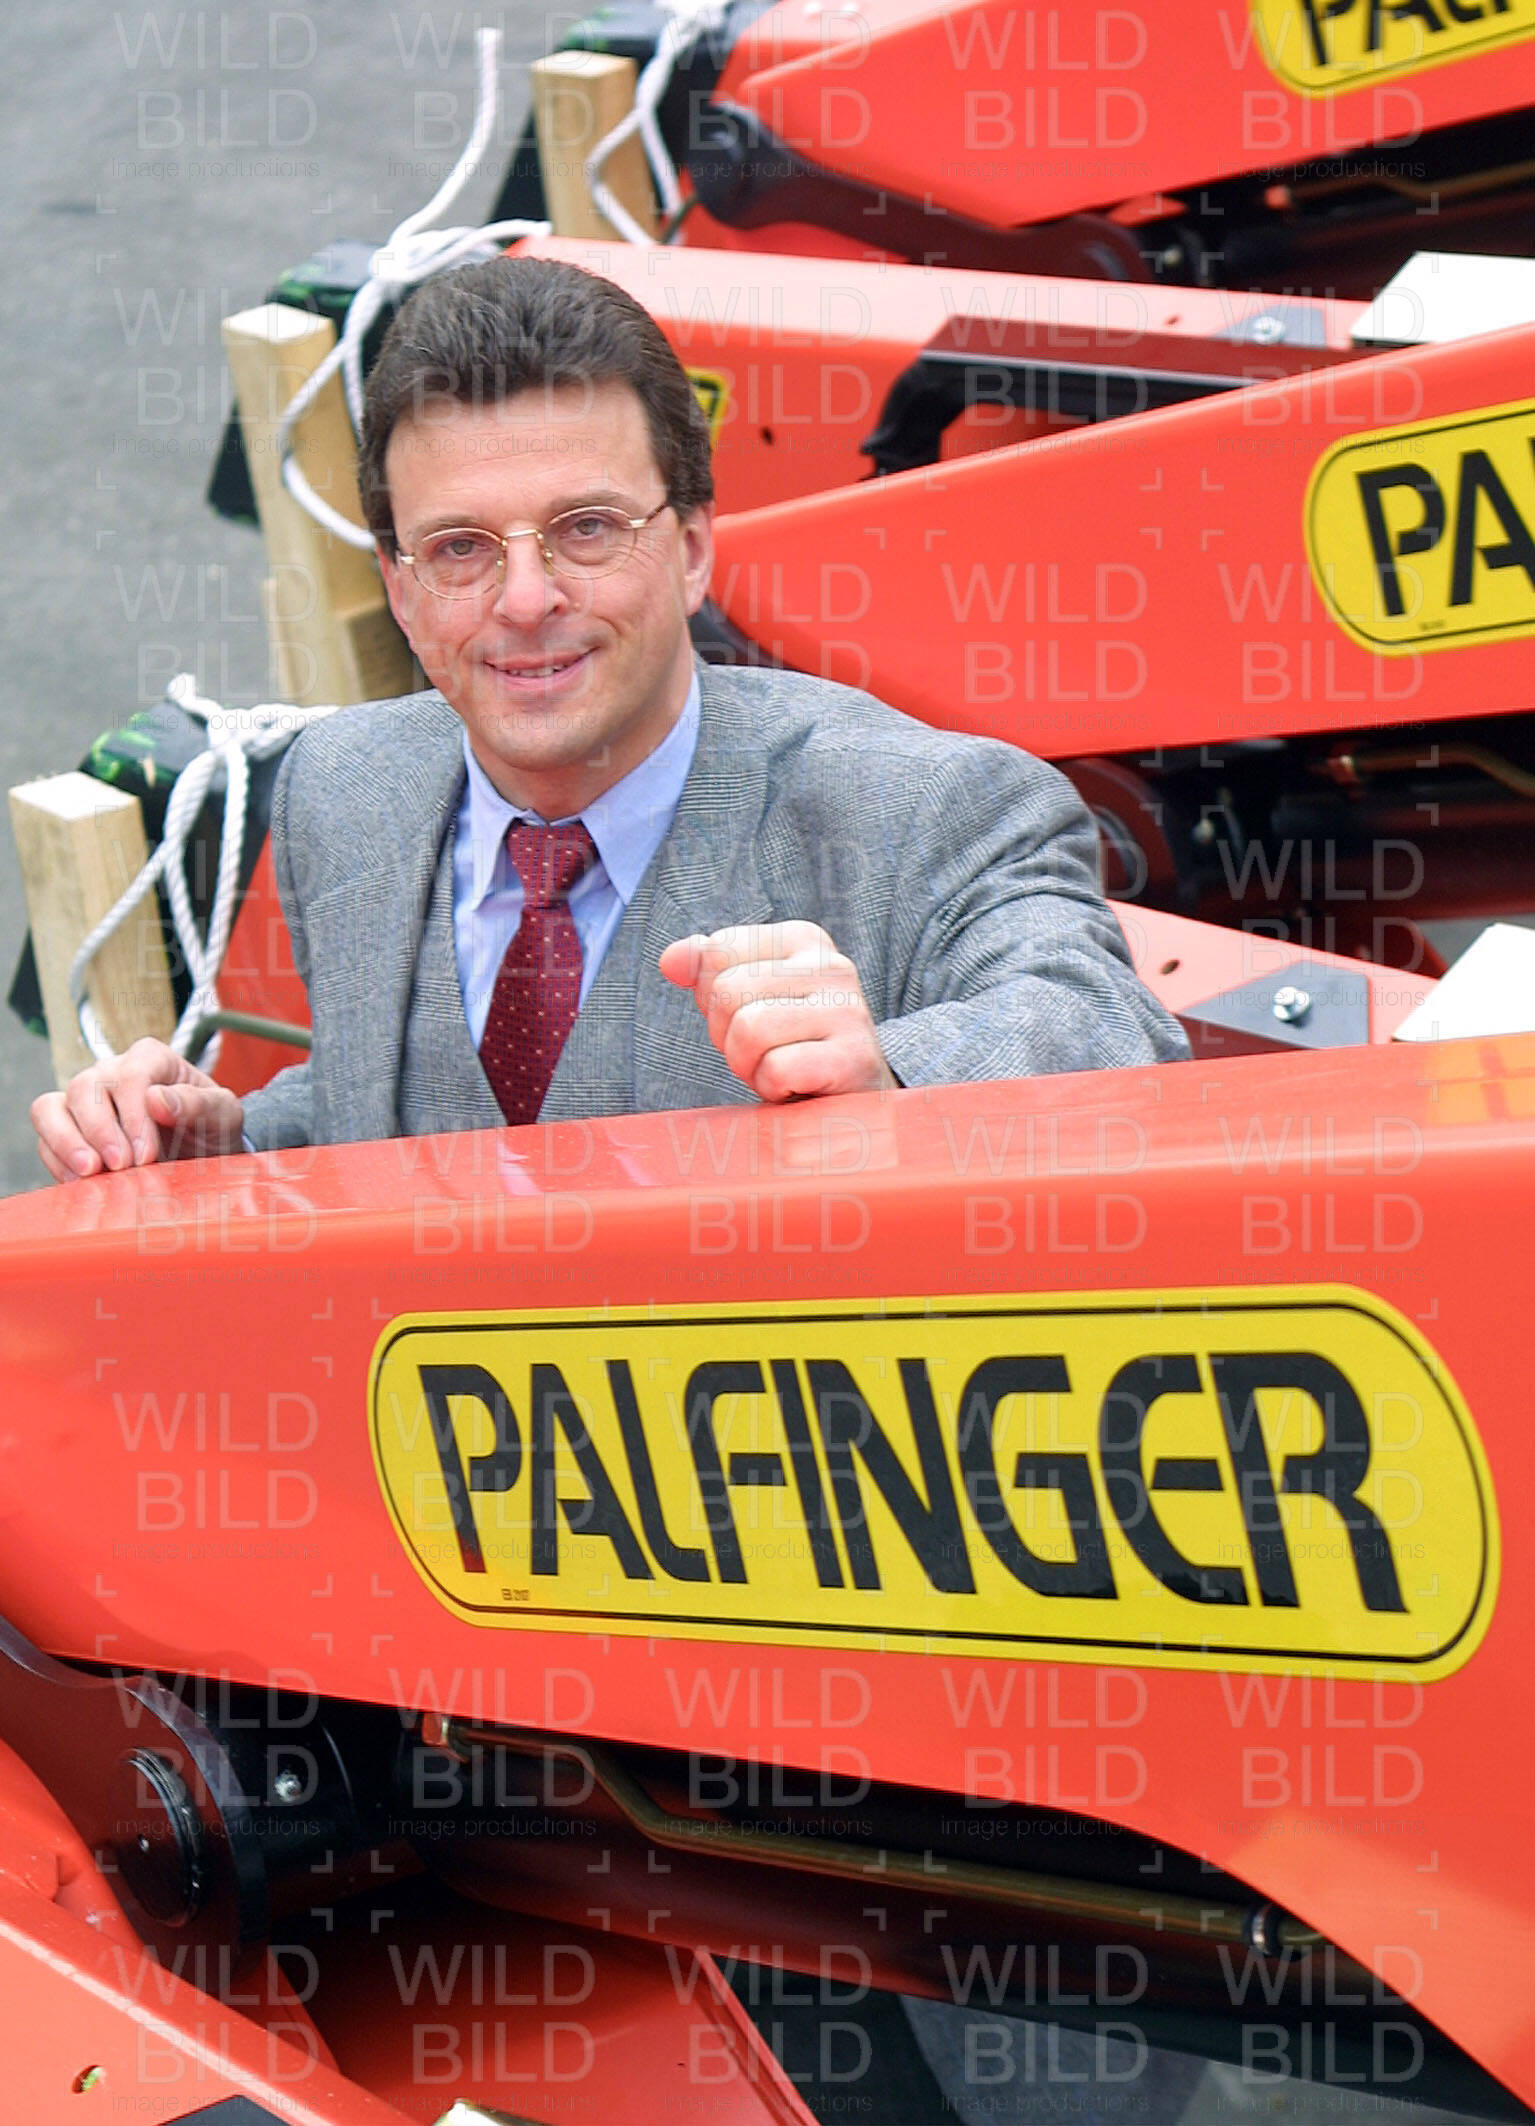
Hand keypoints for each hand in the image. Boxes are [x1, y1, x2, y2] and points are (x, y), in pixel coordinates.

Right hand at [32, 1039, 245, 1182]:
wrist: (204, 1154)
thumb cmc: (213, 1127)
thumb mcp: (223, 1114)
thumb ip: (198, 1103)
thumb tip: (155, 1098)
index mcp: (150, 1059)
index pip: (129, 1075)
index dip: (134, 1115)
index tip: (146, 1153)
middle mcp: (111, 1073)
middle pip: (84, 1088)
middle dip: (99, 1131)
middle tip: (121, 1166)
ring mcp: (86, 1102)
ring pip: (49, 1108)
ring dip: (66, 1142)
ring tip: (90, 1173)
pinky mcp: (69, 1131)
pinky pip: (45, 1139)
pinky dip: (57, 1161)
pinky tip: (81, 1182)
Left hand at [659, 922, 896, 1102]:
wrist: (850, 1104)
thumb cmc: (791, 1048)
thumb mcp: (747, 1001)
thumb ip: (707, 972)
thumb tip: (670, 960)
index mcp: (803, 941)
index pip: (718, 951)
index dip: (714, 998)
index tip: (751, 1017)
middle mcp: (832, 966)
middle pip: (727, 991)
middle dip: (728, 1036)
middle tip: (763, 1053)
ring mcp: (848, 1011)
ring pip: (748, 1029)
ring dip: (749, 1065)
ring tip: (779, 1071)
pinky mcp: (853, 1059)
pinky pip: (777, 1069)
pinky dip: (774, 1089)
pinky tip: (798, 1088)